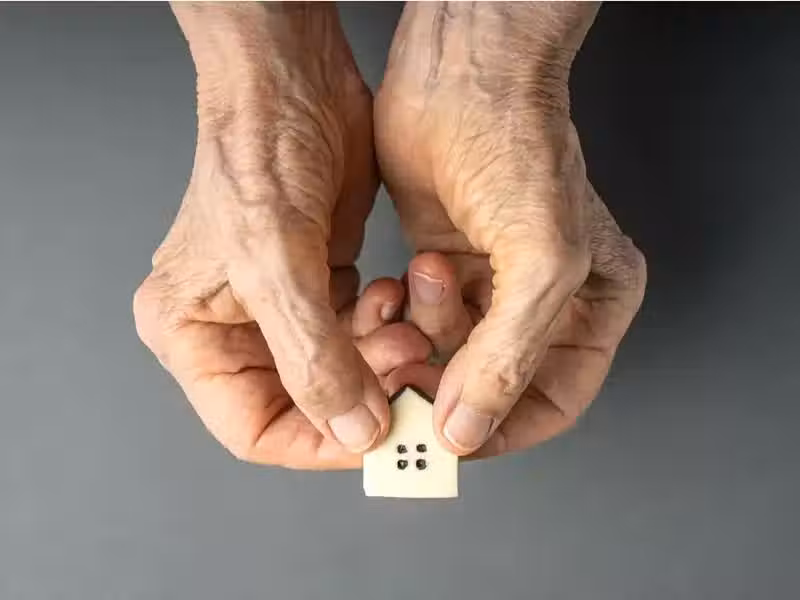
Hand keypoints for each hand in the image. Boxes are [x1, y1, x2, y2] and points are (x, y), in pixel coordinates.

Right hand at [134, 3, 401, 466]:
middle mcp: (232, 328)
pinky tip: (397, 301)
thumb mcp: (276, 263)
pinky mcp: (318, 281)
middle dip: (361, 392)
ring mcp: (280, 307)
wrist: (292, 81)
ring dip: (380, 358)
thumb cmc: (257, 149)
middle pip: (304, 403)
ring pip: (340, 370)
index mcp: (192, 334)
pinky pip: (359, 333)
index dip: (318, 444)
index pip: (254, 429)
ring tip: (408, 328)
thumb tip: (352, 430)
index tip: (375, 436)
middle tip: (406, 367)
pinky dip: (384, 327)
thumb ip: (314, 358)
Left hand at [375, 3, 646, 456]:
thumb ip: (508, 357)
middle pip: (496, 383)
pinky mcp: (445, 267)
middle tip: (418, 374)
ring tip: (428, 279)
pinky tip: (412, 272)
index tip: (458, 439)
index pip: (553, 400)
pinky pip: (421, 322)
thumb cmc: (520, 144)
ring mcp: (492, 286)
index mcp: (594, 303)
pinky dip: (408, 312)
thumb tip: (471, 428)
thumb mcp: (541, 261)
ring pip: (451, 355)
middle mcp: (545, 302)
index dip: (506, 429)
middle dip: (454, 381)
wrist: (462, 76)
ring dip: (428, 334)